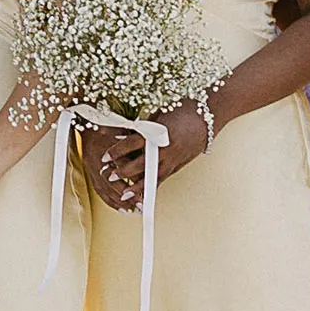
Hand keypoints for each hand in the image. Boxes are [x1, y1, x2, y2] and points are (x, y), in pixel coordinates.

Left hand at [79, 106, 208, 208]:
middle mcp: (165, 149)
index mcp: (157, 133)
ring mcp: (172, 159)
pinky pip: (161, 180)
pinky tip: (142, 198)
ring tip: (123, 195)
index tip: (105, 157)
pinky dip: (150, 189)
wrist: (204, 120)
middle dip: (124, 172)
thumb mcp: (155, 116)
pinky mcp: (177, 166)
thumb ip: (138, 128)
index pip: (132, 143)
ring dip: (136, 187)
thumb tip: (117, 135)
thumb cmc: (178, 112)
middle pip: (140, 163)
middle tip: (109, 176)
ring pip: (152, 177)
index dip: (116, 151)